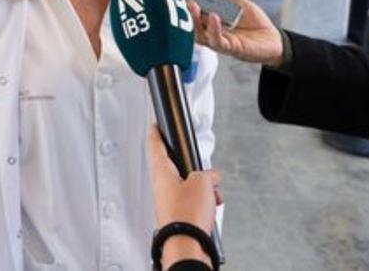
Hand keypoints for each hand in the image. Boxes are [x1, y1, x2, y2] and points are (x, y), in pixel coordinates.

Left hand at [148, 126, 218, 266]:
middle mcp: (162, 186)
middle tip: (205, 170)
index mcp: (161, 172)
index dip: (156, 133)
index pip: (155, 145)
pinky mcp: (177, 214)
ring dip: (204, 188)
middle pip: (177, 167)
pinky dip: (205, 202)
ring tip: (213, 195)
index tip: (154, 125)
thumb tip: (213, 178)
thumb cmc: (186, 213)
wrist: (186, 243)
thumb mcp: (203, 182)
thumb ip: (209, 174)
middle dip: (196, 169)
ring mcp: (169, 201)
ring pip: (189, 186)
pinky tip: (213, 207)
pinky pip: (193, 202)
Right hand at [188, 0, 282, 66]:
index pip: (189, 10)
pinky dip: (213, 28)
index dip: (180, 0)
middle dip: (184, 10)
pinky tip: (213, 16)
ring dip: (194, 19)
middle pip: (190, 23)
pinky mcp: (229, 48)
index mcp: (207, 20)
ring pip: (199, 34)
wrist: (272, 37)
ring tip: (193, 5)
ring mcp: (218, 41)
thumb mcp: (234, 0)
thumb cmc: (252, 20)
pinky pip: (217, 40)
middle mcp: (209, 32)